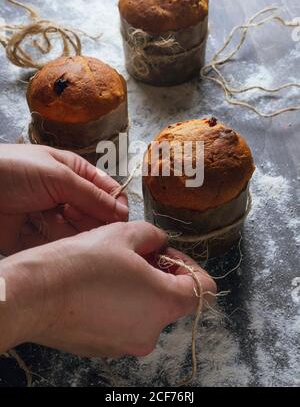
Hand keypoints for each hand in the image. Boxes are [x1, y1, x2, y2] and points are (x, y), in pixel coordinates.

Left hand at [0, 144, 127, 254]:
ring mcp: (49, 217)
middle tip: (85, 225)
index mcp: (73, 172)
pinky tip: (42, 234)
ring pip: (75, 232)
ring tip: (53, 223)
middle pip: (92, 215)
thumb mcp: (59, 176)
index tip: (121, 220)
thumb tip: (122, 212)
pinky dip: (52, 242)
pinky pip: (55, 245)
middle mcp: (64, 196)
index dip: (115, 204)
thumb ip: (91, 195)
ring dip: (69, 231)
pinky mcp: (34, 238)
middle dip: (91, 221)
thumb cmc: (13, 170)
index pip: (105, 190)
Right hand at [0, 221, 215, 357]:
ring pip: (146, 312)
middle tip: (136, 254)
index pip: (202, 289)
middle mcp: (151, 332)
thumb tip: (159, 242)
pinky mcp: (104, 349)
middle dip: (160, 274)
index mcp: (165, 303)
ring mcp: (126, 345)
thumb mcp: (125, 234)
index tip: (166, 254)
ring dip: (139, 290)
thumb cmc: (82, 263)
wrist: (36, 293)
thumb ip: (154, 236)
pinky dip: (119, 306)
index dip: (189, 266)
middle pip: (172, 301)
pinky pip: (124, 324)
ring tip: (112, 269)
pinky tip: (97, 288)